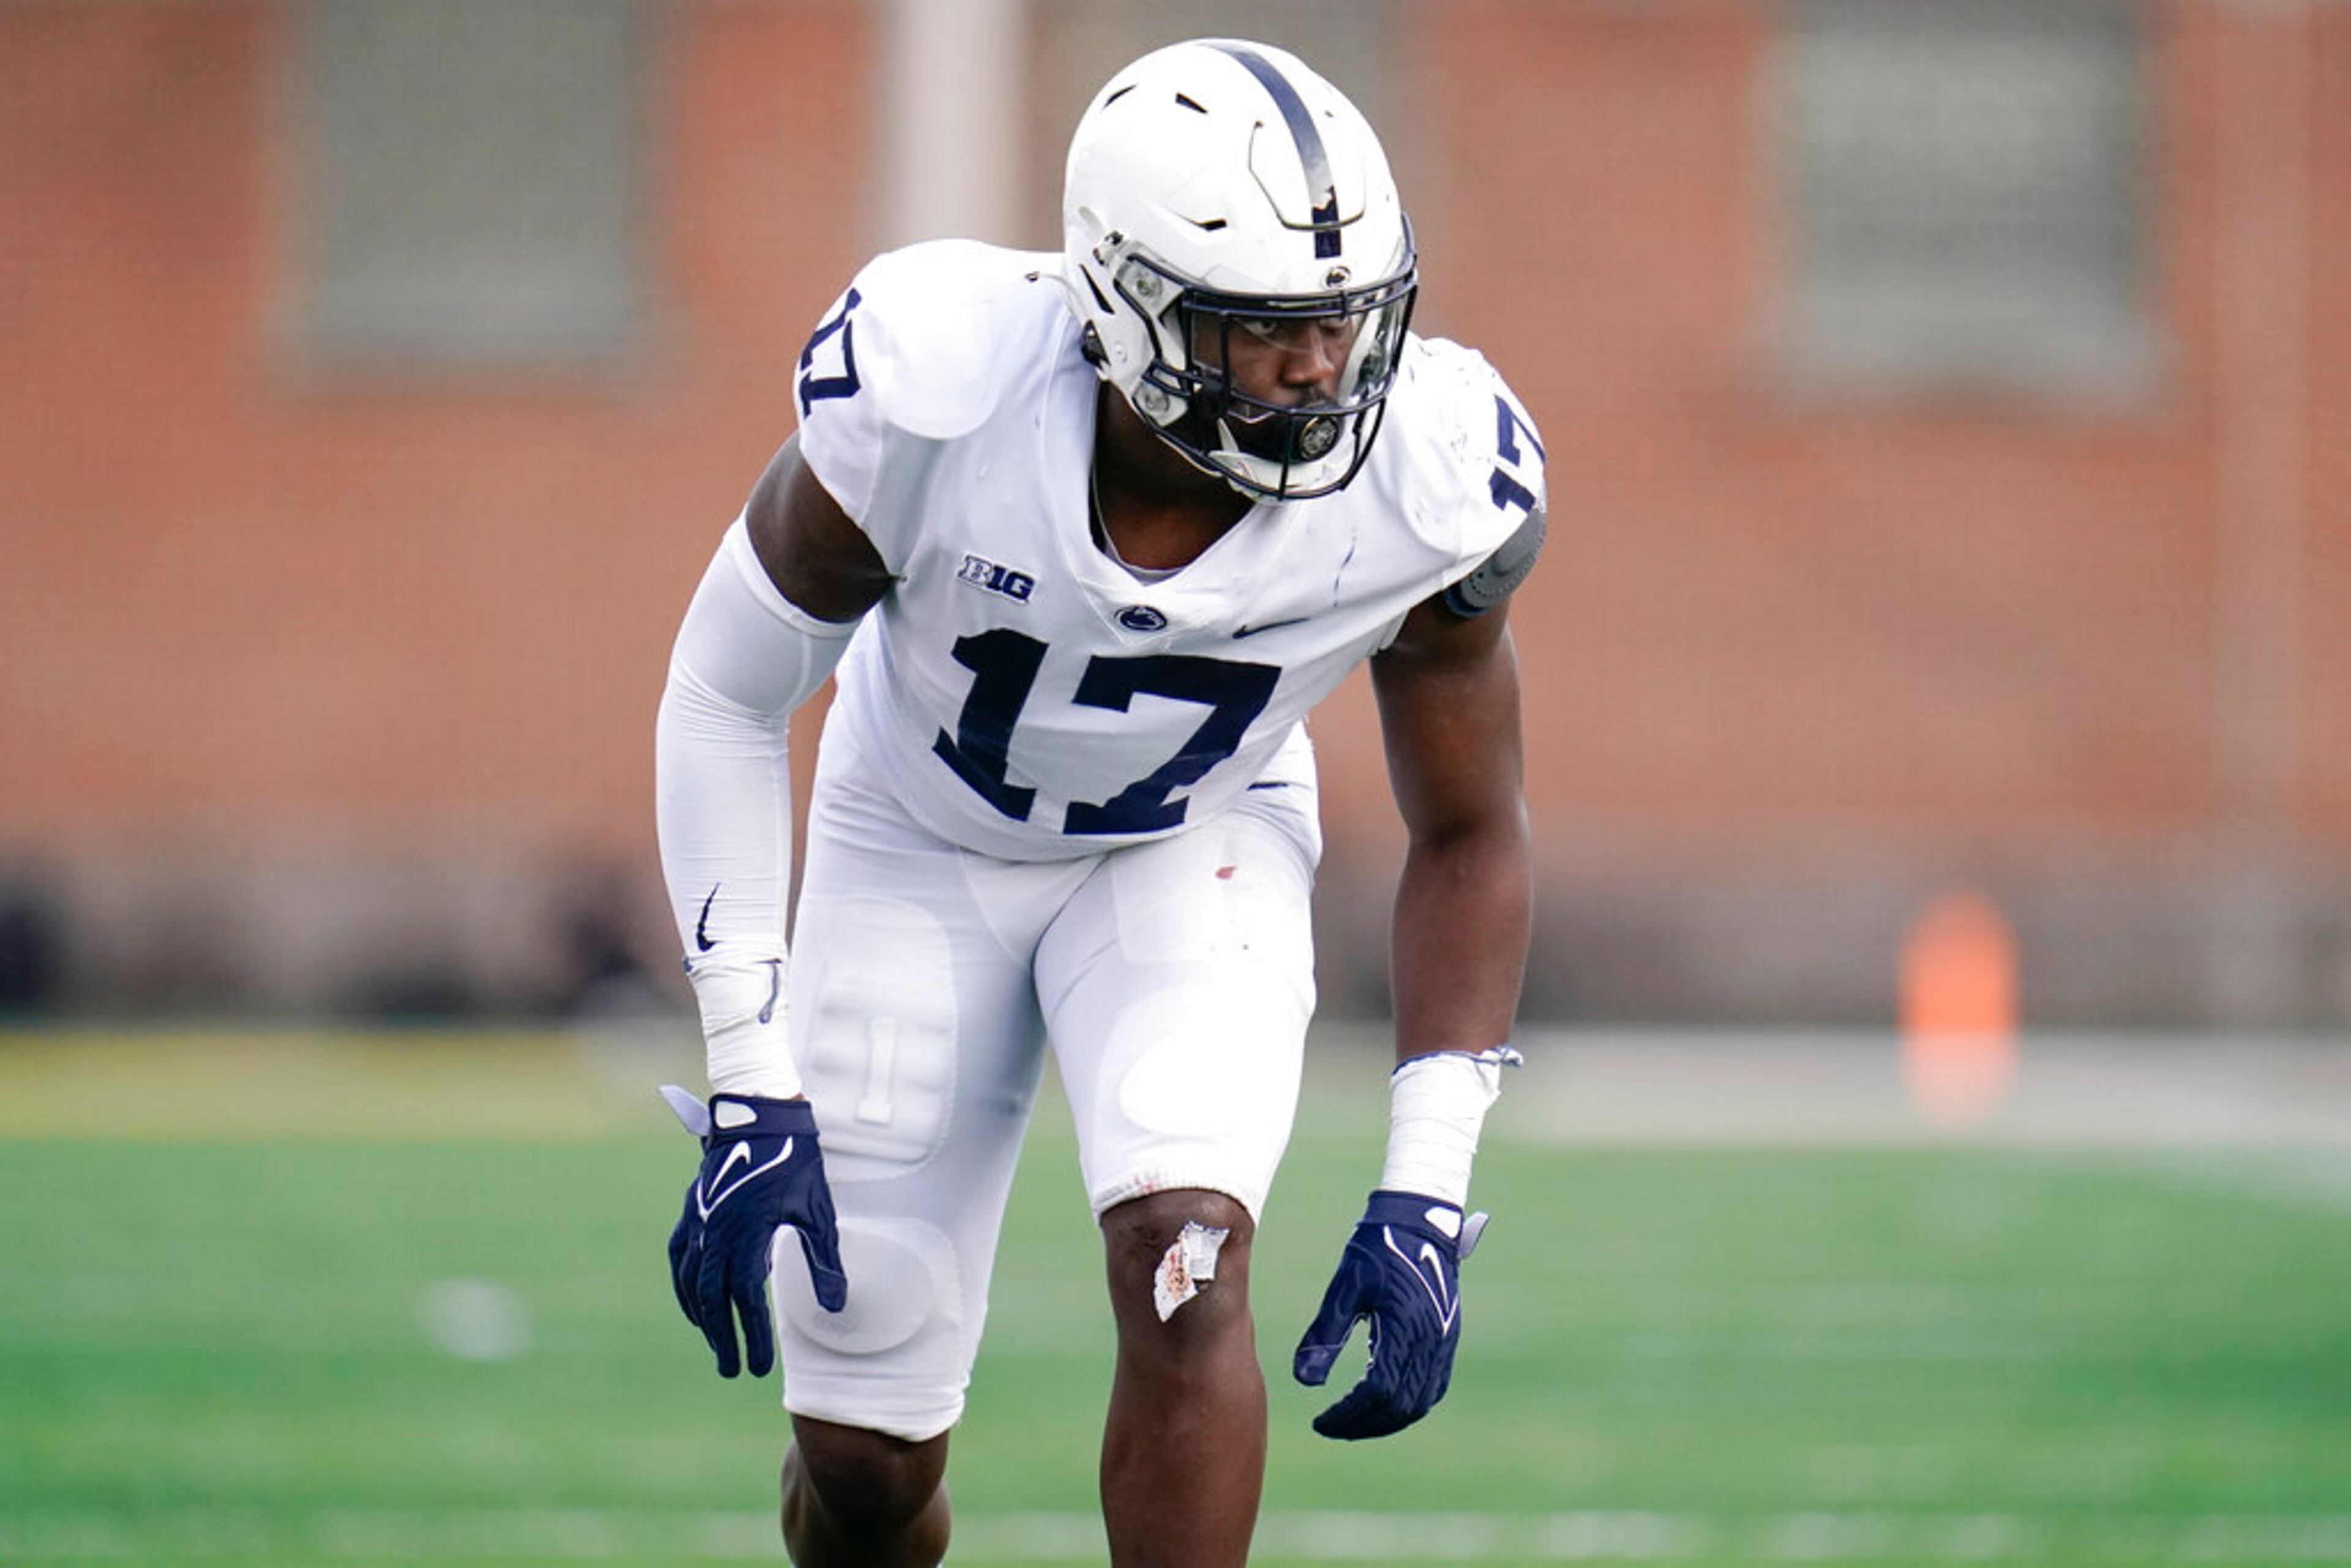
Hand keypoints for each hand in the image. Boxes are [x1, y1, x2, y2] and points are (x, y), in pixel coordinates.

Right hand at [661, 1086, 847, 1377]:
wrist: (762, 1115)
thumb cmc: (796, 1161)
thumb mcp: (819, 1212)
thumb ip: (824, 1261)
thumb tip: (837, 1306)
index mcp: (748, 1234)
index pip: (747, 1300)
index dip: (753, 1337)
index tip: (761, 1367)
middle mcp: (716, 1232)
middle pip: (712, 1299)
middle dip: (723, 1339)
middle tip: (734, 1370)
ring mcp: (698, 1221)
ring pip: (690, 1282)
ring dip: (702, 1317)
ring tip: (717, 1344)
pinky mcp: (692, 1210)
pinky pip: (679, 1257)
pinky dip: (684, 1286)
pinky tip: (694, 1304)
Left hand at [1292, 1189, 1489, 1438]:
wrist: (1418, 1219)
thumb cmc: (1378, 1248)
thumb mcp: (1345, 1287)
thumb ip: (1325, 1334)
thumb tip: (1304, 1381)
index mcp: (1405, 1330)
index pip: (1378, 1393)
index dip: (1348, 1414)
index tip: (1321, 1421)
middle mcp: (1431, 1342)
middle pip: (1402, 1406)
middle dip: (1366, 1424)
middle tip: (1332, 1426)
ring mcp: (1444, 1341)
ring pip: (1421, 1401)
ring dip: (1388, 1419)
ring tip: (1355, 1421)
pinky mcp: (1447, 1337)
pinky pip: (1433, 1386)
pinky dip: (1410, 1403)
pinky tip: (1385, 1403)